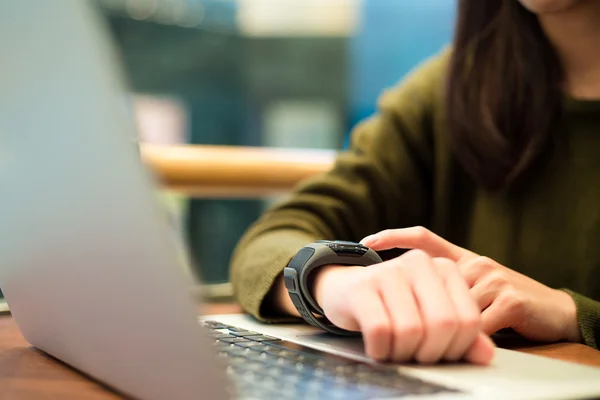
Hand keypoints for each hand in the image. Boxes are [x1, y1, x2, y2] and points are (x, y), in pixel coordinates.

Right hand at [311, 250, 494, 363]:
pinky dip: (380, 350)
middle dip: (430, 353)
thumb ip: (461, 333)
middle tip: (416, 356)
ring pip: (411, 330)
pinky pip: (380, 331)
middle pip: (443, 325)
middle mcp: (419, 263)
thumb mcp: (430, 314)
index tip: (441, 352)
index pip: (469, 320)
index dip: (458, 348)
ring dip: (402, 353)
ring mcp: (389, 271)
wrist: (344, 289)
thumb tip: (486, 355)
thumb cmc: (392, 306)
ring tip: (395, 350)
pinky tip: (378, 348)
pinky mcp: (362, 287)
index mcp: (444, 267)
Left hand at [361, 227, 581, 342]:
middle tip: (410, 320)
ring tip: (451, 335)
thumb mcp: (472, 288)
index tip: (366, 241)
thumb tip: (403, 299)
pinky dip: (469, 336)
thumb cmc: (504, 301)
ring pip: (451, 307)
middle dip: (420, 305)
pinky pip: (475, 323)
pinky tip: (473, 339)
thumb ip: (444, 289)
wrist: (552, 309)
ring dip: (447, 325)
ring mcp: (491, 278)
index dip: (393, 236)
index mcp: (462, 258)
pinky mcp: (508, 299)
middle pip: (432, 285)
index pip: (424, 237)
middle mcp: (474, 262)